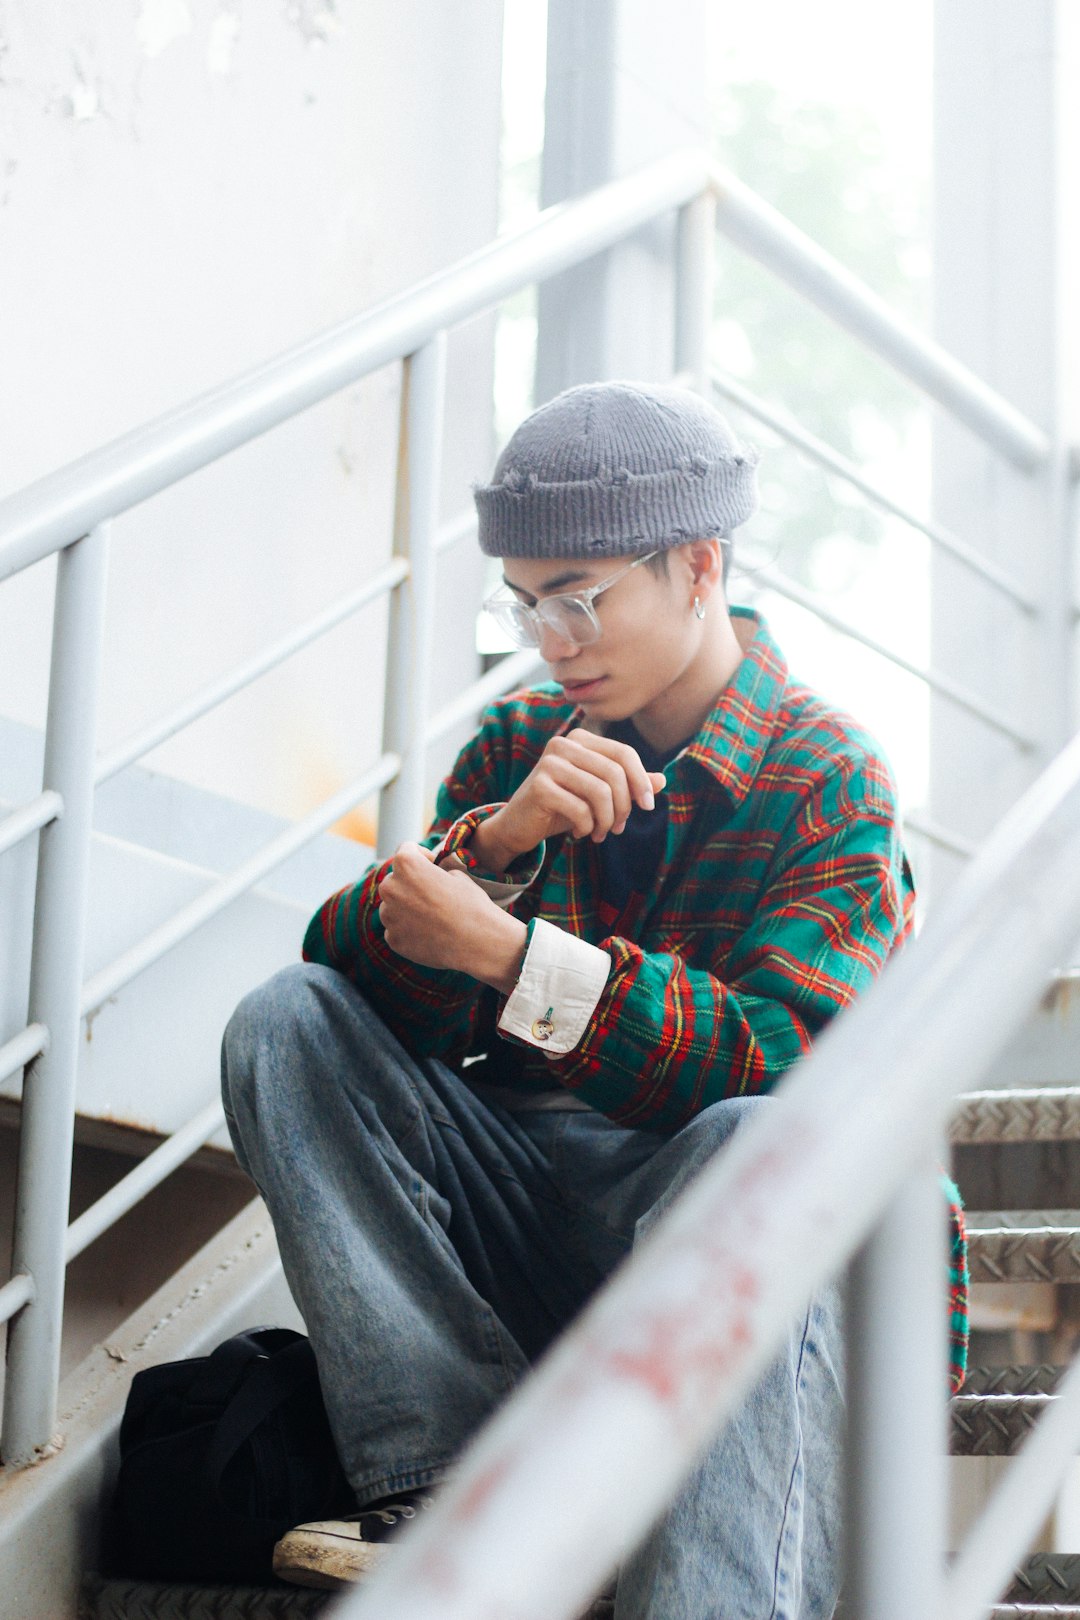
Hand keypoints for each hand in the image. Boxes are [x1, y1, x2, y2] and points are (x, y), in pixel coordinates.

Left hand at [377, 842, 526, 991]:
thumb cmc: (470, 905)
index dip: (422, 855)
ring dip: (406, 907)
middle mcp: (391, 887)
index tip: (432, 865)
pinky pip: (396, 929)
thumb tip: (429, 877)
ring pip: (392, 906)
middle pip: (395, 879)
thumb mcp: (457, 875)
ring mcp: (389, 916)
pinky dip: (407, 929)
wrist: (476, 942)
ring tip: (432, 916)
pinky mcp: (393, 939)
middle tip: (432, 893)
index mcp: (406, 864)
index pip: (406, 849)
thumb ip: (434, 871)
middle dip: (410, 883)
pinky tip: (428, 933)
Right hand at [480, 729, 665, 860]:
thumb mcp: (598, 795)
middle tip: (618, 828)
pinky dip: (587, 827)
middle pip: (615, 773)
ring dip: (606, 820)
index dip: (641, 781)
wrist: (519, 825)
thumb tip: (663, 781)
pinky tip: (580, 832)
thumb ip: (628, 785)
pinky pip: (581, 809)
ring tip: (600, 833)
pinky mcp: (540, 786)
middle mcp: (564, 744)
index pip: (624, 754)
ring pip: (601, 792)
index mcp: (580, 739)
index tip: (648, 807)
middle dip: (624, 806)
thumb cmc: (561, 806)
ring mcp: (550, 763)